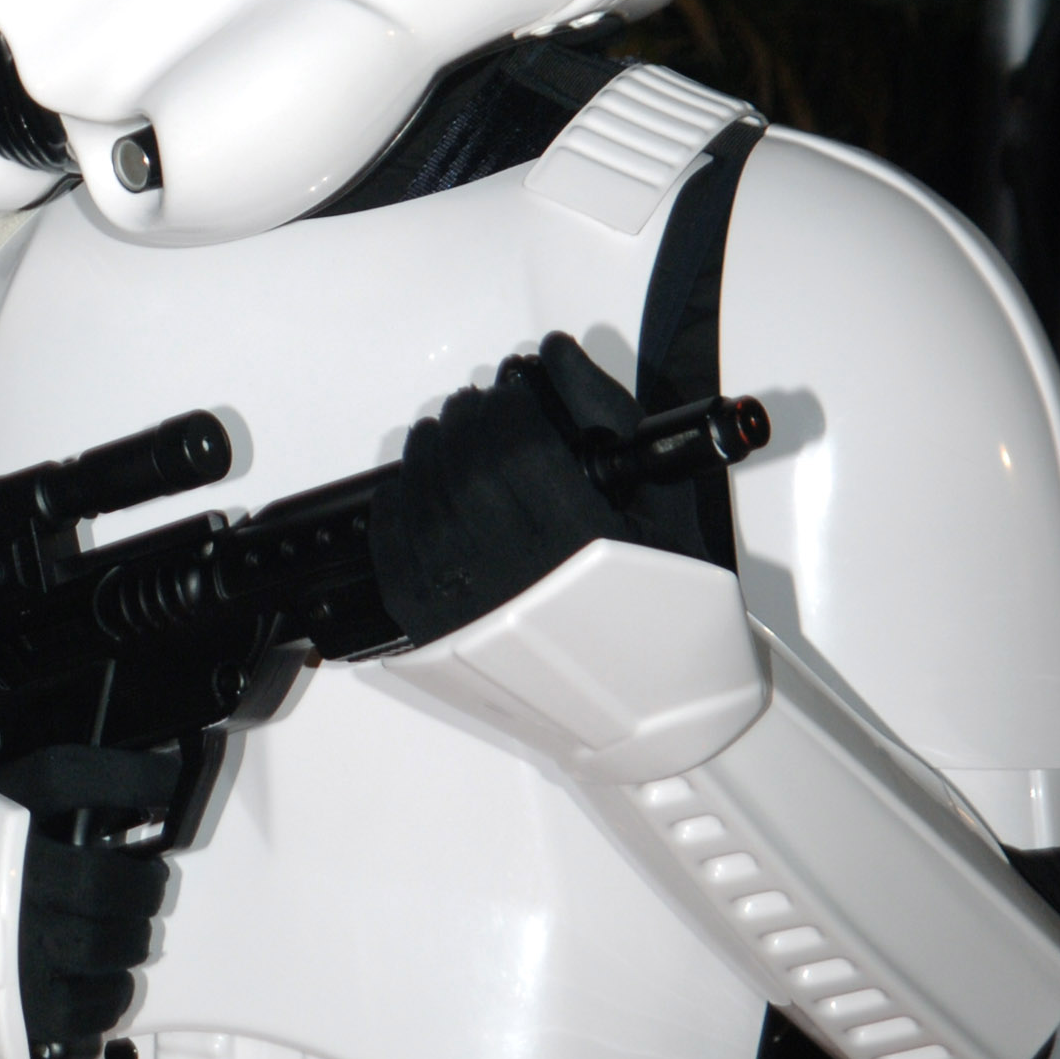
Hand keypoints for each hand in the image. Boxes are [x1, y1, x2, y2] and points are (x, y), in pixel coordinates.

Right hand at [0, 745, 183, 1058]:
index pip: (93, 785)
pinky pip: (91, 1019)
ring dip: (131, 942)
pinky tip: (95, 982)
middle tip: (141, 880)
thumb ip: (21, 789)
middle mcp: (20, 893)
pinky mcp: (19, 1022)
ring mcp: (23, 962)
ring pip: (118, 954)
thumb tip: (94, 791)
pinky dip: (106, 1001)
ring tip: (119, 933)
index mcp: (3, 830)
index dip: (139, 780)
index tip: (160, 781)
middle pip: (121, 886)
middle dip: (144, 883)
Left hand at [368, 334, 714, 646]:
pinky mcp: (428, 627)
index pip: (512, 442)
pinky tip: (418, 485)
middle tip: (483, 404)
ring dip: (431, 449)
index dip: (508, 404)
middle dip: (470, 417)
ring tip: (450, 435)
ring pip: (421, 495)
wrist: (651, 703)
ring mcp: (462, 604)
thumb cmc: (668, 604)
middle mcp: (511, 575)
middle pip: (462, 462)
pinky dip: (398, 501)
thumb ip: (607, 414)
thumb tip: (556, 355)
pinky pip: (391, 545)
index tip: (516, 391)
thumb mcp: (663, 503)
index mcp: (576, 543)